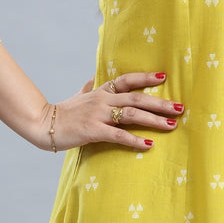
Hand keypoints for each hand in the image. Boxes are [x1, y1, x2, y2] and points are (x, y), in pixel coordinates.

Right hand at [38, 69, 181, 151]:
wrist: (42, 124)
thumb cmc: (63, 111)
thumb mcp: (79, 95)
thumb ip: (90, 87)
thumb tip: (96, 77)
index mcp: (101, 91)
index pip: (127, 80)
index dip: (145, 78)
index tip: (164, 78)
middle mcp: (102, 100)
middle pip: (137, 99)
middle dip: (160, 103)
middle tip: (180, 108)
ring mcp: (98, 115)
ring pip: (132, 115)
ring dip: (154, 120)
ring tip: (172, 125)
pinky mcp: (93, 131)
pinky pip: (118, 136)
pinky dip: (135, 140)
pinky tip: (149, 145)